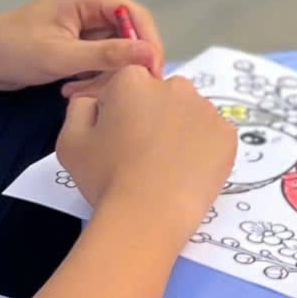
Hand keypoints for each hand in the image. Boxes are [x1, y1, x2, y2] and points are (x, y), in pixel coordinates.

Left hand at [0, 0, 164, 93]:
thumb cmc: (15, 51)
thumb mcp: (63, 56)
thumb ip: (108, 55)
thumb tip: (150, 55)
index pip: (137, 16)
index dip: (148, 46)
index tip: (151, 77)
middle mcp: (93, 2)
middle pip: (130, 36)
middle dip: (121, 67)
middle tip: (105, 93)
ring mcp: (88, 22)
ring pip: (118, 52)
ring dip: (104, 76)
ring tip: (78, 92)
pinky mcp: (81, 39)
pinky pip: (103, 60)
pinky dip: (93, 77)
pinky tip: (72, 88)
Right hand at [57, 67, 236, 222]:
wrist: (146, 217)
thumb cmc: (105, 178)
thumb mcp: (69, 141)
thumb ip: (79, 108)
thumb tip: (94, 100)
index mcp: (132, 80)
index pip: (127, 85)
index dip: (120, 111)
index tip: (118, 139)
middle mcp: (173, 85)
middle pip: (162, 96)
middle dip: (153, 116)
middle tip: (142, 154)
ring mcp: (205, 109)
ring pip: (189, 114)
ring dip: (180, 131)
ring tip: (166, 167)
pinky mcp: (227, 135)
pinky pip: (212, 136)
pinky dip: (203, 150)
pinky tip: (187, 172)